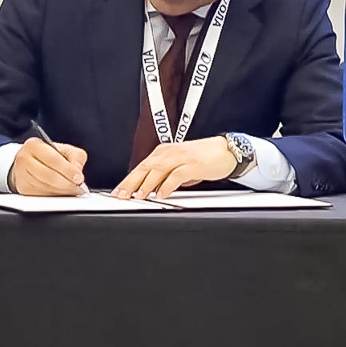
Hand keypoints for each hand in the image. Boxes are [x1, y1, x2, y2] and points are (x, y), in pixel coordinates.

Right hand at [9, 138, 88, 195]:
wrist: (31, 162)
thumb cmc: (49, 155)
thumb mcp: (65, 150)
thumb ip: (76, 156)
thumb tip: (77, 170)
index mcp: (34, 145)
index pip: (53, 159)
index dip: (68, 170)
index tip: (79, 178)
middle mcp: (24, 159)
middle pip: (49, 176)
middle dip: (67, 183)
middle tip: (78, 187)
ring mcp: (21, 175)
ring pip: (45, 187)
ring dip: (62, 191)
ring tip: (72, 190)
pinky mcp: (22, 188)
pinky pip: (41, 195)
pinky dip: (54, 196)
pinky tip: (61, 192)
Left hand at [113, 136, 234, 200]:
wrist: (227, 150)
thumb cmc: (205, 158)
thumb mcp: (181, 166)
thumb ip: (167, 176)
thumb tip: (155, 189)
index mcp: (165, 151)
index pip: (141, 166)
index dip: (128, 180)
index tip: (118, 192)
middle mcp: (170, 152)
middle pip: (145, 167)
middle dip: (131, 182)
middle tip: (121, 195)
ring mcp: (181, 157)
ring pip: (158, 171)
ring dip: (146, 184)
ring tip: (138, 196)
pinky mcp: (193, 164)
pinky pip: (176, 176)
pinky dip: (167, 186)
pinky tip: (162, 194)